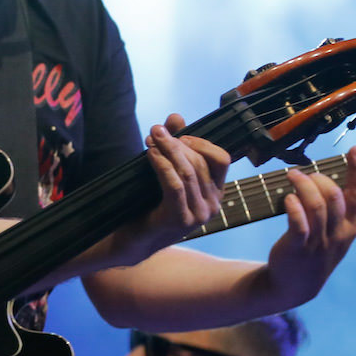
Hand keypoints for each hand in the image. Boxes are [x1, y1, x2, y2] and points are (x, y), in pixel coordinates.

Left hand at [134, 114, 231, 250]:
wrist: (133, 239)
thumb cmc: (150, 203)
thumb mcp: (165, 170)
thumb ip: (174, 144)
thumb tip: (176, 116)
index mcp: (216, 193)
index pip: (222, 159)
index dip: (201, 142)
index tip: (178, 136)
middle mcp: (213, 206)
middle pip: (200, 162)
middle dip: (177, 142)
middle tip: (156, 131)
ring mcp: (198, 215)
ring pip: (188, 172)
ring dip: (168, 150)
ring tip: (151, 138)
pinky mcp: (180, 220)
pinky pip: (175, 185)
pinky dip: (162, 165)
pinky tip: (149, 154)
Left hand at [265, 145, 355, 305]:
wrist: (295, 286)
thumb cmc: (314, 252)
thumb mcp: (334, 234)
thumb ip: (336, 210)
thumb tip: (327, 179)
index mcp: (350, 228)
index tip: (354, 149)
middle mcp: (337, 234)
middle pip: (334, 196)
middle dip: (319, 178)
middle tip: (303, 174)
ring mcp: (318, 242)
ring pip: (316, 205)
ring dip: (303, 185)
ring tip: (292, 176)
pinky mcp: (298, 247)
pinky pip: (299, 222)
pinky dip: (294, 205)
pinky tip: (287, 198)